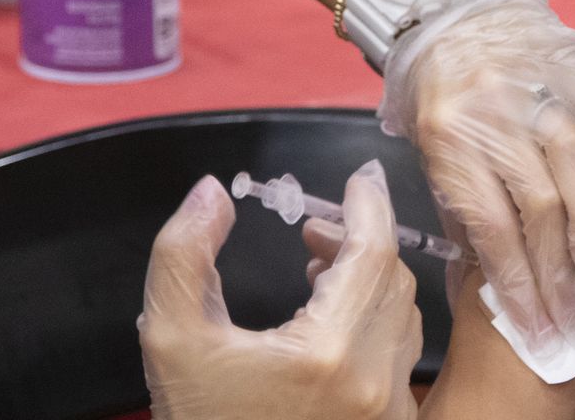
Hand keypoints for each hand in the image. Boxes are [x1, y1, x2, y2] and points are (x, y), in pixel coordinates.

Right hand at [138, 161, 422, 419]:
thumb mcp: (170, 338)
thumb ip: (183, 254)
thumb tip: (213, 193)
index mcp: (330, 353)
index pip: (375, 252)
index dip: (369, 205)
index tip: (358, 177)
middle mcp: (376, 382)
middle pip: (394, 279)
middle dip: (361, 240)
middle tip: (316, 228)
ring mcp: (388, 411)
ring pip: (404, 318)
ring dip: (371, 280)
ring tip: (319, 269)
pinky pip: (401, 357)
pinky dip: (376, 321)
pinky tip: (332, 322)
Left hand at [378, 0, 574, 356]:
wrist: (449, 6)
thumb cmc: (434, 90)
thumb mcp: (430, 150)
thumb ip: (467, 203)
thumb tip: (507, 274)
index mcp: (449, 137)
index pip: (492, 228)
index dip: (519, 286)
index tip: (539, 331)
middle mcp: (498, 114)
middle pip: (542, 208)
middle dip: (563, 274)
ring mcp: (542, 89)